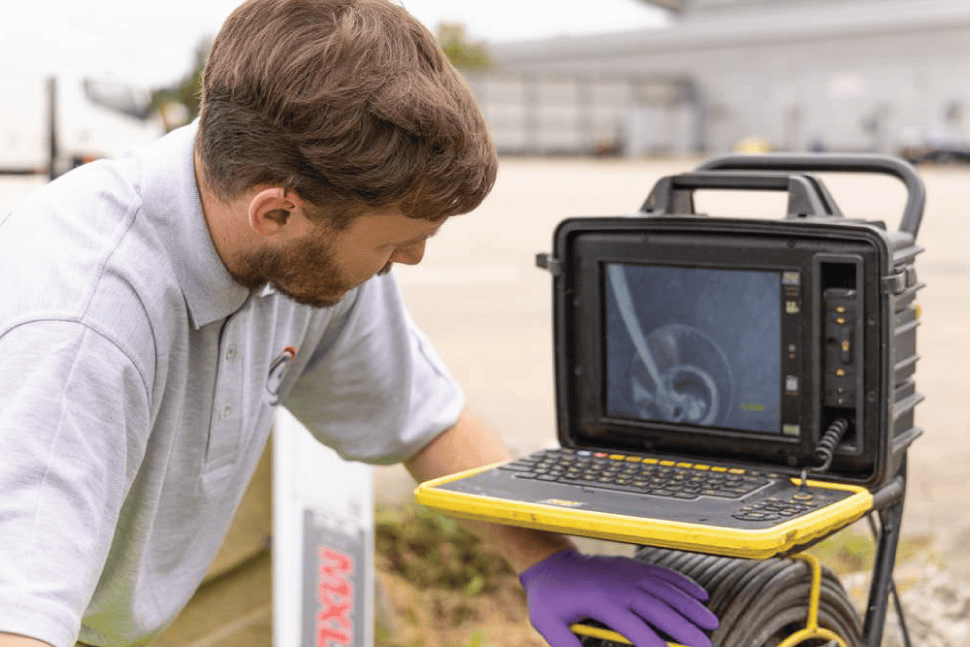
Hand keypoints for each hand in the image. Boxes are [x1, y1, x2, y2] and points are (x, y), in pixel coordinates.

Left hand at [519, 549, 718, 646]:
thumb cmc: (549, 598)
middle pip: (658, 607)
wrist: (550, 563)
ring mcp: (627, 573)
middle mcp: (619, 584)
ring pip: (665, 589)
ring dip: (690, 606)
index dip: (653, 642)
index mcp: (600, 600)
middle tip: (706, 645)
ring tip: (711, 623)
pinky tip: (700, 596)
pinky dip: (682, 584)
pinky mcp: (631, 566)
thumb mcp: (548, 625)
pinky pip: (662, 574)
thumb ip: (567, 645)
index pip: (634, 625)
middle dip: (684, 628)